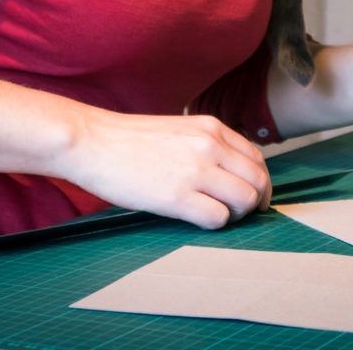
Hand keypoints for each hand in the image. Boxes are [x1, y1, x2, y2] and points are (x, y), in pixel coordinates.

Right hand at [63, 108, 271, 228]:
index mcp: (211, 127)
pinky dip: (214, 224)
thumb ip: (207, 145)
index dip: (258, 182)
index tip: (251, 196)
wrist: (93, 141)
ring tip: (216, 215)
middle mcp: (209, 145)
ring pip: (245, 200)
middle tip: (240, 214)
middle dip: (255, 202)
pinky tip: (194, 218)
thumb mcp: (180, 130)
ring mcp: (195, 170)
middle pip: (258, 180)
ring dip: (236, 215)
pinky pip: (218, 218)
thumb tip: (231, 174)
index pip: (257, 158)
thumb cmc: (130, 140)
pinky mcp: (177, 196)